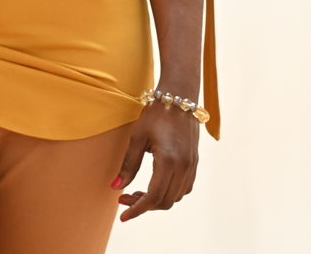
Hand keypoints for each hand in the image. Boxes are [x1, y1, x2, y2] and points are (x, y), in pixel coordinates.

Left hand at [112, 101, 200, 221]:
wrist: (180, 95)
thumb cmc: (157, 112)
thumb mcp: (138, 136)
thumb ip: (129, 165)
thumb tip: (116, 188)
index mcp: (168, 161)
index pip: (153, 197)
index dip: (137, 209)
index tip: (123, 216)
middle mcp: (183, 167)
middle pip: (164, 201)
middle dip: (144, 205)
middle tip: (125, 198)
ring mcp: (191, 165)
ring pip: (175, 197)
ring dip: (157, 200)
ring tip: (137, 192)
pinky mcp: (194, 162)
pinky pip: (184, 188)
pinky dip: (170, 192)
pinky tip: (156, 185)